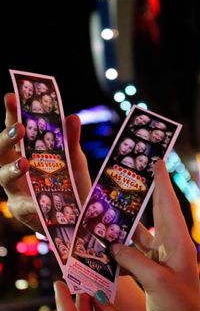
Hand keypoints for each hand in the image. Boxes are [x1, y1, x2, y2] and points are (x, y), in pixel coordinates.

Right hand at [0, 93, 90, 233]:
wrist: (81, 213)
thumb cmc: (72, 182)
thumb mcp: (75, 160)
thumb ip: (71, 140)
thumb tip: (72, 116)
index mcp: (27, 151)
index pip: (15, 129)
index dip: (11, 113)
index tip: (10, 97)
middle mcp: (17, 167)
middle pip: (1, 150)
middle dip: (6, 137)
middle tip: (18, 128)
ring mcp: (17, 189)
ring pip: (2, 176)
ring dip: (10, 168)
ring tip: (23, 162)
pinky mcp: (22, 210)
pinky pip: (21, 206)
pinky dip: (28, 203)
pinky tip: (35, 201)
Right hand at [110, 160, 199, 310]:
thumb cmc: (180, 305)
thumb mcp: (158, 281)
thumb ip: (134, 260)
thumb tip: (112, 246)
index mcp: (177, 240)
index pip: (168, 204)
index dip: (162, 181)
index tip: (156, 161)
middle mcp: (168, 243)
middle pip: (152, 212)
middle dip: (140, 195)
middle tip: (127, 178)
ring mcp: (157, 256)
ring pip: (136, 234)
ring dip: (121, 227)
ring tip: (103, 214)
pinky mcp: (148, 268)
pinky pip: (130, 253)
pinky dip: (117, 252)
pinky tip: (102, 251)